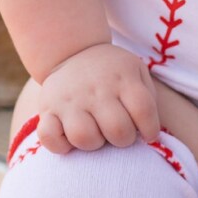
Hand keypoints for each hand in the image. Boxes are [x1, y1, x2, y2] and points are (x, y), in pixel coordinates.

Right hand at [35, 43, 161, 153]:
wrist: (72, 52)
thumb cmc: (112, 73)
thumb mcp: (136, 72)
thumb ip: (147, 99)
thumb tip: (150, 135)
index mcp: (122, 78)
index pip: (143, 111)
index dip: (150, 130)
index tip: (147, 134)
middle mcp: (96, 89)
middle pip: (117, 130)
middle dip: (123, 139)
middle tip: (119, 132)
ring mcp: (69, 99)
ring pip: (84, 138)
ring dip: (94, 143)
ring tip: (95, 133)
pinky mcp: (47, 109)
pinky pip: (49, 137)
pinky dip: (60, 145)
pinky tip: (69, 138)